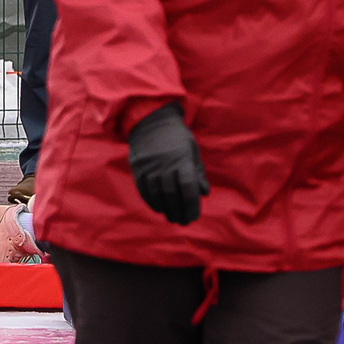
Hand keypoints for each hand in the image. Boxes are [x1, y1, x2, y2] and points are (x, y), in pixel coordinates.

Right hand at [126, 104, 209, 225]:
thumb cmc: (177, 137)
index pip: (188, 188)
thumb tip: (204, 193)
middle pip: (172, 195)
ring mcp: (150, 168)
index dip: (191, 205)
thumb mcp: (192, 150)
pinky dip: (152, 202)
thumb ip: (198, 173)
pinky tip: (159, 208)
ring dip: (166, 210)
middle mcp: (165, 165)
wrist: (151, 122)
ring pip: (157, 195)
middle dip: (179, 211)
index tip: (194, 216)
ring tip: (172, 217)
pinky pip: (144, 191)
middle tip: (184, 221)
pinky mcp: (138, 169)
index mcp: (182, 160)